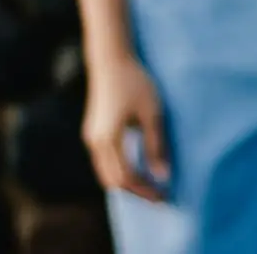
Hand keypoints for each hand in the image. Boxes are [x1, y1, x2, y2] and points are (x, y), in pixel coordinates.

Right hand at [82, 51, 169, 201]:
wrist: (111, 60)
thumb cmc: (135, 82)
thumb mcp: (152, 112)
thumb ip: (156, 144)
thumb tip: (163, 175)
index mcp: (109, 138)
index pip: (127, 177)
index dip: (145, 190)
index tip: (164, 195)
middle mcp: (96, 141)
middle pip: (113, 181)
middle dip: (137, 191)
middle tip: (160, 196)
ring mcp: (91, 137)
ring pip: (106, 173)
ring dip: (127, 183)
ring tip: (151, 185)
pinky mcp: (93, 132)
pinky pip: (104, 162)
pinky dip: (120, 171)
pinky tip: (138, 169)